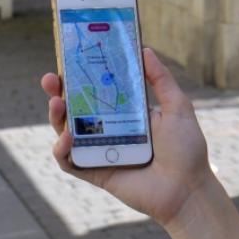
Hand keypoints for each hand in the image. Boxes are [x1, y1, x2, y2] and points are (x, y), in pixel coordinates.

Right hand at [41, 46, 214, 226]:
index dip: (79, 77)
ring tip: (56, 104)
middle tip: (50, 79)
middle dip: (57, 93)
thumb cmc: (186, 149)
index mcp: (125, 113)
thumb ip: (161, 79)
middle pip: (74, 109)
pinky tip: (68, 138)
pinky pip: (69, 162)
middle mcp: (108, 130)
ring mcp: (99, 152)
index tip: (68, 59)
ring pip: (66, 133)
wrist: (188, 189)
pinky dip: (62, 150)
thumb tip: (145, 50)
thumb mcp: (177, 107)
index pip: (96, 90)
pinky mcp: (95, 173)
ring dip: (56, 118)